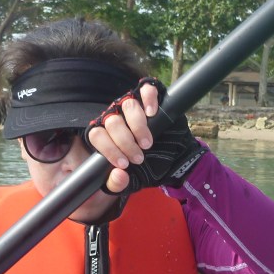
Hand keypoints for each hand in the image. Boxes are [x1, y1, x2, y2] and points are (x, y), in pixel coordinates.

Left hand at [88, 79, 159, 193]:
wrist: (176, 160)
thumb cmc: (149, 167)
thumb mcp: (132, 181)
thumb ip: (118, 184)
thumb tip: (118, 174)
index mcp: (107, 135)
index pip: (97, 135)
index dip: (108, 149)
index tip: (123, 163)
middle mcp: (118, 117)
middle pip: (111, 122)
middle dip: (125, 142)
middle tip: (139, 157)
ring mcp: (134, 107)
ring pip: (127, 106)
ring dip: (138, 127)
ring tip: (148, 143)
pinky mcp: (152, 99)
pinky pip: (146, 90)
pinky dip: (149, 99)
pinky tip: (152, 113)